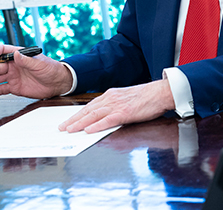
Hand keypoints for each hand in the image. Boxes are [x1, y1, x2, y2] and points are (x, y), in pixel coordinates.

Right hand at [0, 43, 72, 98]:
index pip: (4, 51)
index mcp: (20, 56)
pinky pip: (2, 88)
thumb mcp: (40, 63)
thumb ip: (27, 60)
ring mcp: (14, 76)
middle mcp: (14, 65)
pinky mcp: (15, 87)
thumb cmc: (51, 69)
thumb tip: (16, 54)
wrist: (58, 83)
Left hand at [59, 79, 175, 133]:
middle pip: (88, 110)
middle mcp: (111, 98)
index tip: (68, 120)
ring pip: (94, 115)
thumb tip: (106, 117)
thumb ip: (115, 106)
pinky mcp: (125, 112)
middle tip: (61, 127)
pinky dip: (97, 125)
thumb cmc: (147, 97)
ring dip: (79, 123)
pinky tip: (88, 130)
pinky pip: (108, 120)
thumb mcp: (127, 99)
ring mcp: (117, 105)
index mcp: (111, 95)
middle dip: (73, 119)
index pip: (90, 106)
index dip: (78, 114)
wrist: (161, 92)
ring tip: (69, 130)